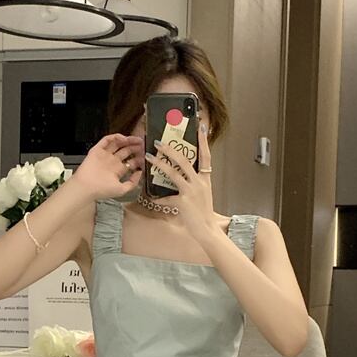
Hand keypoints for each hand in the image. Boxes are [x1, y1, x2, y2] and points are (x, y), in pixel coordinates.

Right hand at [72, 133, 144, 199]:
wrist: (87, 187)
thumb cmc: (102, 190)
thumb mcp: (122, 190)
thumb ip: (133, 183)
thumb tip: (140, 173)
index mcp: (117, 171)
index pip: (130, 162)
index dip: (138, 158)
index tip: (145, 155)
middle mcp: (111, 162)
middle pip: (126, 151)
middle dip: (135, 148)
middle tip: (143, 144)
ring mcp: (105, 155)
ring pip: (117, 144)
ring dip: (127, 141)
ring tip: (136, 140)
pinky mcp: (97, 150)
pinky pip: (106, 140)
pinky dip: (114, 137)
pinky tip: (123, 139)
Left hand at [143, 122, 215, 242]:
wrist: (207, 229)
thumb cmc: (203, 212)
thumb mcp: (202, 194)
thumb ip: (193, 183)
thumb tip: (181, 175)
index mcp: (205, 179)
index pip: (206, 156)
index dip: (203, 141)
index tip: (200, 127)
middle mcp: (199, 183)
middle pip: (184, 160)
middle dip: (170, 149)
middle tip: (159, 142)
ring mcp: (191, 192)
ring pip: (173, 173)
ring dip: (159, 164)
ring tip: (149, 157)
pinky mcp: (182, 202)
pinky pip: (166, 198)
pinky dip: (158, 198)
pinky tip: (152, 197)